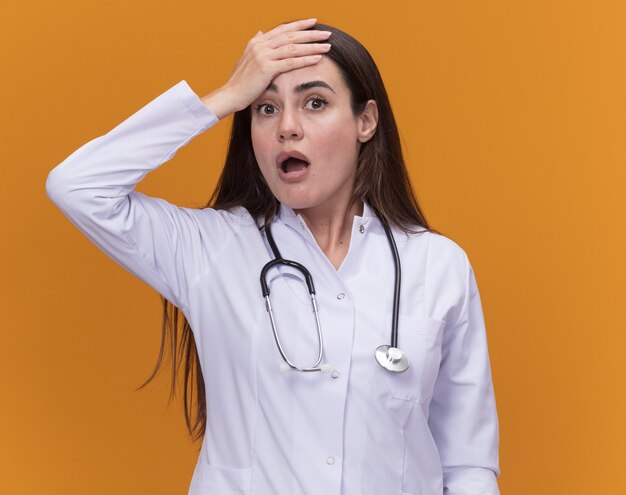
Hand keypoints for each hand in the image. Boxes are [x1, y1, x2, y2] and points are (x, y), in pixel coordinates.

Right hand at [201, 18, 330, 118]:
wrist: (230, 95)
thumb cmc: (240, 82)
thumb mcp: (247, 59)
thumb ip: (255, 44)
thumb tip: (261, 32)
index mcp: (257, 42)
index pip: (282, 29)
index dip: (298, 25)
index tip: (313, 22)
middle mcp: (260, 45)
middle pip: (291, 35)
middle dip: (310, 34)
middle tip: (326, 34)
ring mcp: (263, 56)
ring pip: (293, 48)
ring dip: (312, 46)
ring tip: (327, 46)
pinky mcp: (266, 68)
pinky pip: (290, 62)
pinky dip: (305, 59)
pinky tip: (317, 58)